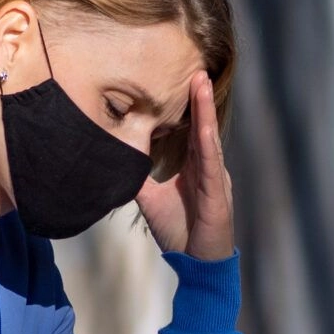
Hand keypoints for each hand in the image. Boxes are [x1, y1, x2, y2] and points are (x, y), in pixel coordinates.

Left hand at [135, 70, 232, 260]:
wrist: (197, 265)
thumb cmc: (180, 232)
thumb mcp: (151, 199)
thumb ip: (138, 178)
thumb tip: (115, 158)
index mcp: (196, 168)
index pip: (192, 130)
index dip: (188, 106)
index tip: (181, 80)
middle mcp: (208, 168)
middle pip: (203, 126)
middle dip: (200, 98)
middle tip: (196, 68)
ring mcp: (216, 179)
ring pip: (210, 137)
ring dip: (206, 110)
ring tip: (202, 82)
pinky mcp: (217, 193)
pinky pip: (212, 163)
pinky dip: (208, 141)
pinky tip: (205, 124)